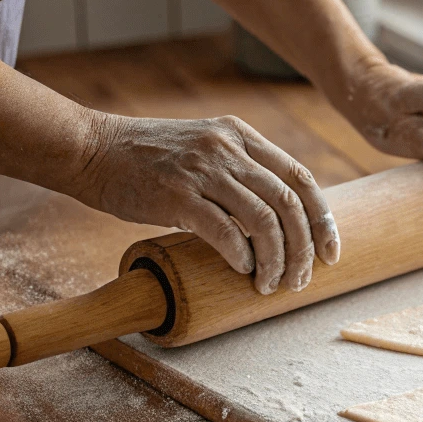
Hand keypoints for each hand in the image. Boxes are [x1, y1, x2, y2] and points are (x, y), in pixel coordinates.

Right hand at [77, 114, 339, 294]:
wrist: (90, 149)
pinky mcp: (177, 195)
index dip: (323, 220)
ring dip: (275, 261)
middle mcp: (228, 148)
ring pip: (264, 222)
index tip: (332, 253)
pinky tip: (242, 272)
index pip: (302, 179)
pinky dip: (241, 257)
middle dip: (304, 250)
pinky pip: (225, 232)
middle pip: (290, 205)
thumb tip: (281, 221)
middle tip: (300, 280)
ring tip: (271, 286)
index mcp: (242, 136)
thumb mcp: (207, 148)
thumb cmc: (150, 160)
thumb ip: (242, 171)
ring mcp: (204, 170)